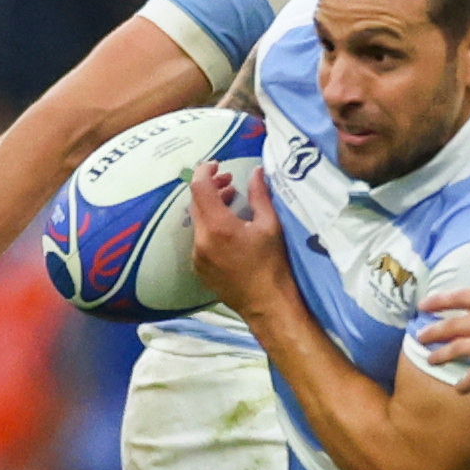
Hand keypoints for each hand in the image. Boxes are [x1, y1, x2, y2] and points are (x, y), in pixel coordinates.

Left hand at [188, 163, 291, 322]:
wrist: (268, 305)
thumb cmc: (273, 265)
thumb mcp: (271, 226)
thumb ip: (260, 195)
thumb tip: (256, 172)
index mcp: (218, 227)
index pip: (199, 188)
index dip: (205, 170)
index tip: (217, 164)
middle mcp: (201, 240)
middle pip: (196, 203)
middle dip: (210, 187)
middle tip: (230, 181)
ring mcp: (197, 256)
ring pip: (198, 221)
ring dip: (211, 207)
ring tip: (231, 201)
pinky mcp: (199, 269)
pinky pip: (200, 239)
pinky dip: (210, 226)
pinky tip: (228, 229)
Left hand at [415, 242, 469, 390]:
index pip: (464, 298)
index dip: (441, 301)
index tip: (425, 306)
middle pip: (456, 325)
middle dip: (434, 331)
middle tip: (421, 336)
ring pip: (462, 350)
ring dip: (443, 355)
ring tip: (430, 359)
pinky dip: (466, 382)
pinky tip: (457, 388)